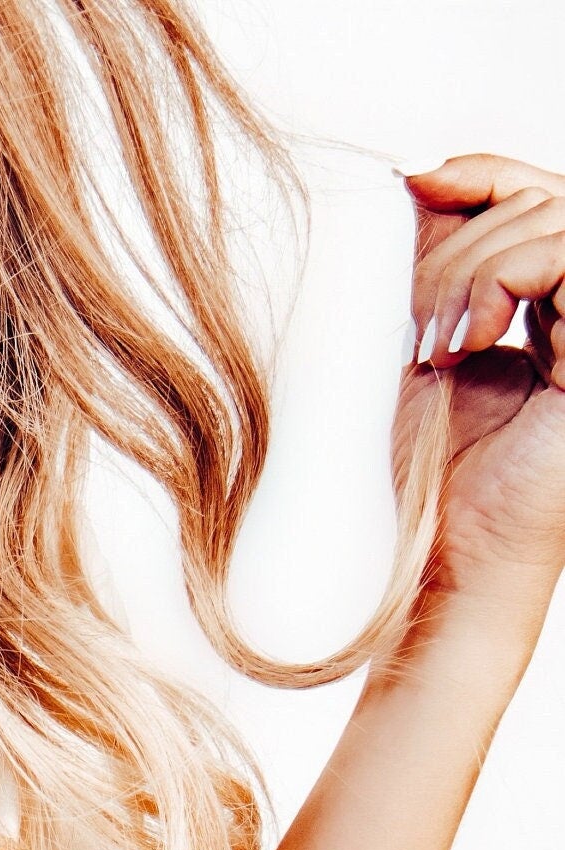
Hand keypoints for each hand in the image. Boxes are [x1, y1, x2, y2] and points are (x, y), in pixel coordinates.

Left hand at [404, 156, 564, 611]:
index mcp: (561, 305)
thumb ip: (443, 268)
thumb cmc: (444, 475)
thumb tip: (425, 181)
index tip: (418, 180)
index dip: (485, 174)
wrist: (458, 556)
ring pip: (557, 219)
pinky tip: (466, 343)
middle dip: (464, 243)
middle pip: (547, 200)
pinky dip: (502, 280)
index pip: (540, 200)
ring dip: (476, 269)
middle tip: (419, 324)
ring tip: (437, 345)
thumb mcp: (432, 345)